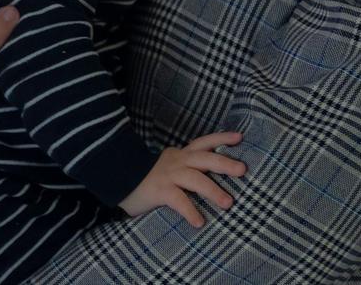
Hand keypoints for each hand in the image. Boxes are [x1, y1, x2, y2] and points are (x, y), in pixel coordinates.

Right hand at [119, 132, 245, 227]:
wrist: (118, 181)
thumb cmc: (149, 178)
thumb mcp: (170, 168)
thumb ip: (188, 170)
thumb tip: (216, 180)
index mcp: (181, 155)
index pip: (203, 143)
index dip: (221, 139)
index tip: (239, 138)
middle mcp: (176, 162)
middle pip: (204, 158)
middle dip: (224, 163)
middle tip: (242, 170)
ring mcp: (168, 175)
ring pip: (195, 179)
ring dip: (213, 190)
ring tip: (228, 203)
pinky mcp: (159, 190)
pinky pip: (178, 200)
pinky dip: (190, 211)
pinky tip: (199, 222)